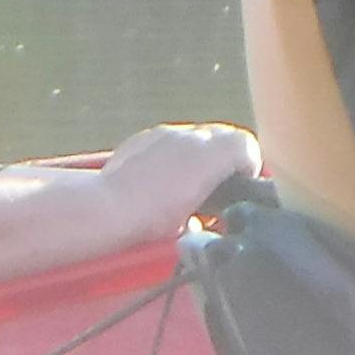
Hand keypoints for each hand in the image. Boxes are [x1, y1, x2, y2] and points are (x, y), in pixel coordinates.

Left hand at [95, 122, 262, 232]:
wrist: (107, 207)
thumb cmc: (151, 216)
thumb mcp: (194, 221)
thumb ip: (214, 209)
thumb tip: (215, 208)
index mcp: (212, 152)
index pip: (247, 146)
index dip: (247, 168)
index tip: (237, 189)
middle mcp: (192, 135)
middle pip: (225, 137)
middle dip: (224, 160)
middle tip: (214, 189)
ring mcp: (167, 133)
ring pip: (197, 138)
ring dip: (198, 158)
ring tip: (184, 187)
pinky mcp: (144, 137)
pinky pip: (170, 140)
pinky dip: (173, 156)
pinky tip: (160, 181)